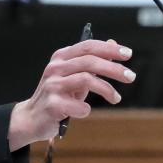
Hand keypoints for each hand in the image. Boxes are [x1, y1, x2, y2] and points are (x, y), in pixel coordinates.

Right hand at [8, 39, 133, 149]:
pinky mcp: (52, 104)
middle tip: (130, 76)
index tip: (128, 53)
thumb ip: (92, 61)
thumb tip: (113, 44)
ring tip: (116, 98)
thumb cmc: (57, 96)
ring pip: (86, 80)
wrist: (32, 118)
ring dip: (107, 90)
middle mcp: (55, 68)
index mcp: (61, 57)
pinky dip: (86, 109)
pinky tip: (85, 111)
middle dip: (114, 68)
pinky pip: (80, 106)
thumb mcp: (74, 75)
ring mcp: (52, 85)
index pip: (88, 46)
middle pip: (90, 62)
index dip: (109, 49)